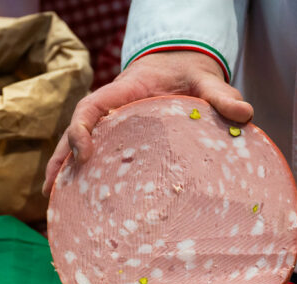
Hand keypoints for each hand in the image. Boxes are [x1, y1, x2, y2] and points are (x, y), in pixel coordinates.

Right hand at [42, 51, 253, 194]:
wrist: (182, 69)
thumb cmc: (191, 76)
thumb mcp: (207, 82)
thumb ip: (222, 96)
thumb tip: (245, 113)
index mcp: (125, 93)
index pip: (92, 106)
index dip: (81, 128)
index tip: (84, 151)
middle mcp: (110, 110)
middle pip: (75, 132)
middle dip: (61, 158)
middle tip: (51, 188)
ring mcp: (110, 126)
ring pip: (77, 146)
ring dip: (62, 170)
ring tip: (50, 201)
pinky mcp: (115, 139)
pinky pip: (91, 155)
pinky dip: (77, 174)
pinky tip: (71, 199)